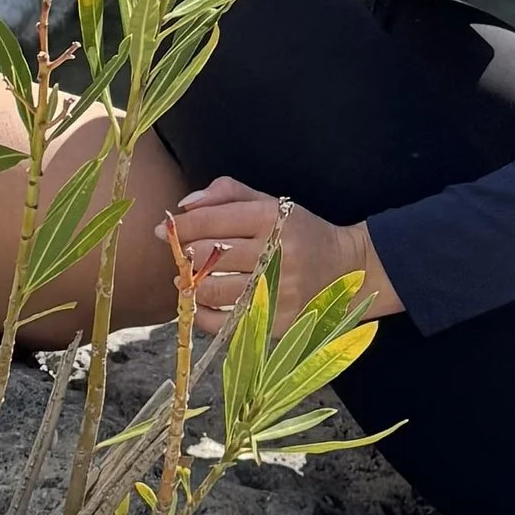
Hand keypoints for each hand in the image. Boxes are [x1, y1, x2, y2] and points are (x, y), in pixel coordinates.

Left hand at [169, 174, 397, 337]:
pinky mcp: (276, 320)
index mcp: (271, 219)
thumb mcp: (273, 203)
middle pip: (209, 255)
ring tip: (185, 280)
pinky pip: (226, 321)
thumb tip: (185, 205)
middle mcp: (273, 253)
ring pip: (214, 290)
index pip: (213, 220)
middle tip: (177, 254)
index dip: (182, 226)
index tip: (165, 229)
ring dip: (191, 285)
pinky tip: (200, 304)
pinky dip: (204, 315)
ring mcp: (276, 290)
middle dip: (185, 254)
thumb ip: (229, 194)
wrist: (349, 269)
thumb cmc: (302, 232)